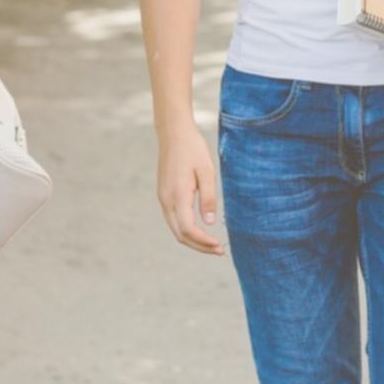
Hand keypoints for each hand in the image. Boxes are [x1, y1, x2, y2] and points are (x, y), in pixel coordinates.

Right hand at [156, 120, 223, 255]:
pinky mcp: (164, 195)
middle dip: (199, 246)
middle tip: (219, 250)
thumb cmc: (193, 149)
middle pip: (180, 235)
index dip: (204, 242)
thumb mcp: (207, 171)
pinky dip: (186, 230)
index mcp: (178, 196)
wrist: (173, 134)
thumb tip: (209, 223)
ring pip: (175, 229)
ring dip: (193, 239)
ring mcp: (163, 198)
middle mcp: (167, 200)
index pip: (189, 229)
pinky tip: (200, 229)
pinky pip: (174, 220)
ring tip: (211, 243)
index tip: (220, 246)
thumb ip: (208, 198)